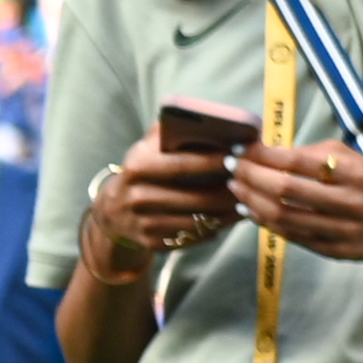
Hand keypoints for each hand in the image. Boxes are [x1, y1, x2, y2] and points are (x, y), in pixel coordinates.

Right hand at [84, 132, 241, 274]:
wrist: (112, 211)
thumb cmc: (143, 171)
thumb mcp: (148, 147)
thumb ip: (172, 130)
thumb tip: (209, 120)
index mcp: (138, 166)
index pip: (183, 165)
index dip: (214, 162)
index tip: (239, 156)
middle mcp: (137, 196)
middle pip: (196, 198)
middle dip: (227, 192)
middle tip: (250, 184)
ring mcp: (143, 223)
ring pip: (197, 221)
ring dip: (225, 214)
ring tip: (245, 202)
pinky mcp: (151, 242)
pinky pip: (190, 237)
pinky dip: (212, 229)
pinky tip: (226, 219)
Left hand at [228, 140, 362, 268]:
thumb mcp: (354, 159)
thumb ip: (314, 154)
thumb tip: (267, 152)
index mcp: (354, 171)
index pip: (297, 161)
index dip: (263, 156)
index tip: (241, 151)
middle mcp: (347, 200)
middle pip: (284, 189)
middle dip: (250, 177)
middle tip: (231, 169)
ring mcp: (339, 228)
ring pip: (282, 215)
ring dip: (251, 201)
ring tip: (235, 188)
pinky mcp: (332, 249)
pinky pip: (290, 235)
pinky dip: (264, 222)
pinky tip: (250, 210)